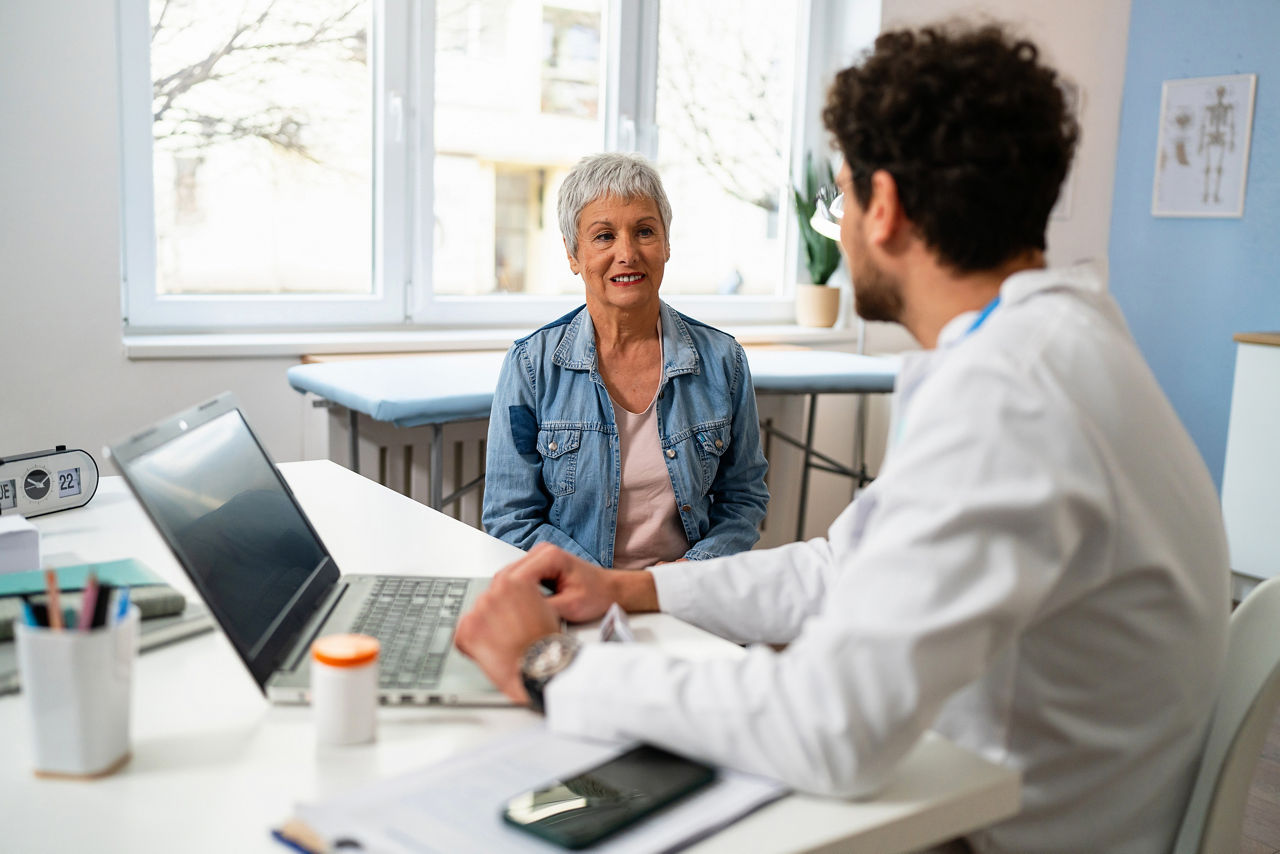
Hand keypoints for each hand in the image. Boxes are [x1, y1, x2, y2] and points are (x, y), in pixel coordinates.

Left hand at [454, 569, 560, 704]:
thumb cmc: (547, 645)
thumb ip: (525, 598)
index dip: (506, 602)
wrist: (539, 669)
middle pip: (488, 601)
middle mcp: (493, 593)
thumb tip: (515, 602)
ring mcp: (478, 611)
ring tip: (502, 645)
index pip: (501, 584)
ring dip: (484, 630)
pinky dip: (472, 646)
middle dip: (495, 616)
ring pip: (475, 617)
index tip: (506, 612)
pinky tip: (490, 652)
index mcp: (515, 582)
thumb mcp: (545, 608)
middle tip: (507, 633)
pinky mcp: (467, 631)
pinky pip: (462, 636)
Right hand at [503, 543, 618, 622]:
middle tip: (510, 621)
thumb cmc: (598, 595)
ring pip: (512, 579)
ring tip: (518, 617)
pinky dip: (519, 596)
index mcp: (550, 556)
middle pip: (509, 576)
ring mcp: (539, 557)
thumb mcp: (571, 607)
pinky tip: (523, 611)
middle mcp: (542, 552)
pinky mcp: (538, 567)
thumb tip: (521, 615)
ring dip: (512, 598)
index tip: (509, 617)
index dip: (509, 599)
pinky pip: (519, 581)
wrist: (610, 590)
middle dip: (508, 598)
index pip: (515, 577)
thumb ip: (544, 608)